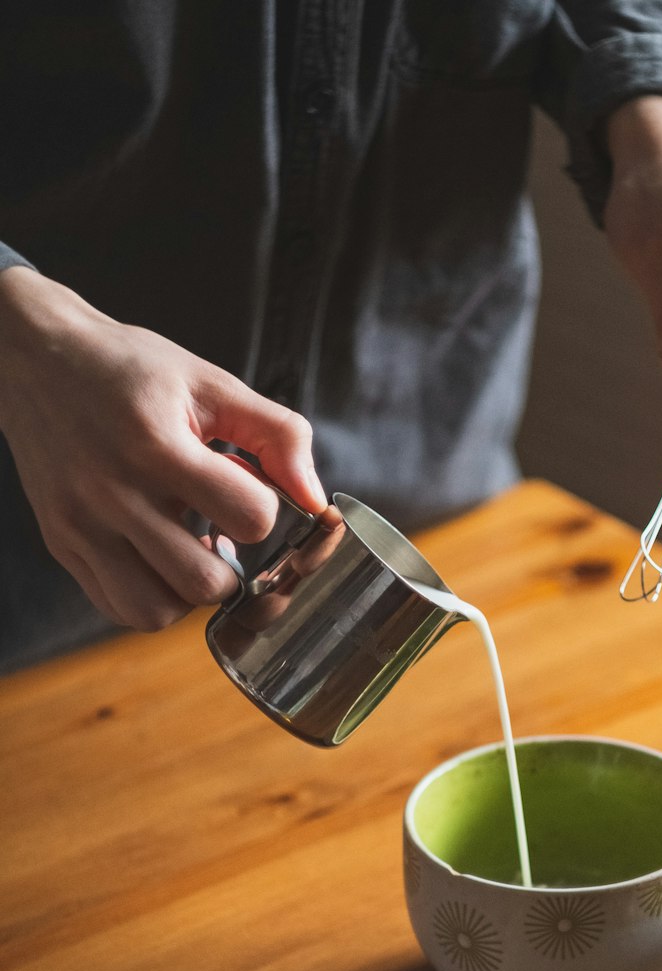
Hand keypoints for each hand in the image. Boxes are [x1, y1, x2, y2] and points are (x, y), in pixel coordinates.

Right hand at [0, 267, 326, 629]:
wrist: (36, 359)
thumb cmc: (129, 371)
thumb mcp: (210, 383)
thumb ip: (277, 434)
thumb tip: (315, 498)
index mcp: (158, 446)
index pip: (249, 518)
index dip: (263, 509)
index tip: (245, 487)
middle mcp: (113, 493)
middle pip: (204, 584)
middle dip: (232, 568)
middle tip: (219, 532)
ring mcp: (81, 526)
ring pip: (158, 611)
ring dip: (188, 592)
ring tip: (186, 551)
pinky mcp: (62, 544)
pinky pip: (120, 609)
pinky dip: (151, 598)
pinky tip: (156, 559)